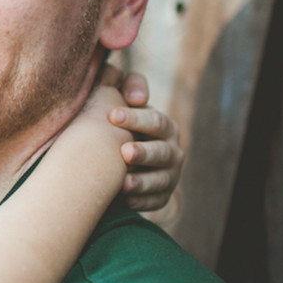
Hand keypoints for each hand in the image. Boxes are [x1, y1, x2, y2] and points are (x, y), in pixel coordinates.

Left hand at [104, 69, 183, 210]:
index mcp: (161, 125)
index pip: (154, 120)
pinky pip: (156, 201)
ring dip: (143, 181)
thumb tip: (121, 80)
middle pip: (161, 151)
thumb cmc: (117, 126)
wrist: (116, 160)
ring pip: (161, 179)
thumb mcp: (118, 102)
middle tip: (124, 152)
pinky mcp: (161, 195)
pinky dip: (143, 201)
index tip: (112, 116)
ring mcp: (168, 174)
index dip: (136, 118)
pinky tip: (126, 201)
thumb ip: (120, 85)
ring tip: (123, 183)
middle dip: (144, 152)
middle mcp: (170, 149)